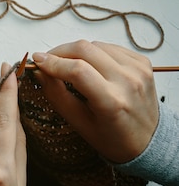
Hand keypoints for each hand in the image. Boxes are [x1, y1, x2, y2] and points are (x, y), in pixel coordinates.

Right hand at [32, 40, 158, 162]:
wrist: (149, 141)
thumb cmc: (112, 138)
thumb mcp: (78, 123)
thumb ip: (57, 95)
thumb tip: (39, 71)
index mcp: (112, 101)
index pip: (77, 70)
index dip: (52, 62)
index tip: (36, 60)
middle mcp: (128, 81)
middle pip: (85, 49)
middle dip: (60, 51)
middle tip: (47, 60)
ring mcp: (138, 69)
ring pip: (96, 44)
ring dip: (75, 51)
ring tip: (66, 64)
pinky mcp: (143, 62)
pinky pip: (109, 47)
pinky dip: (93, 52)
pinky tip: (88, 64)